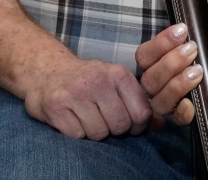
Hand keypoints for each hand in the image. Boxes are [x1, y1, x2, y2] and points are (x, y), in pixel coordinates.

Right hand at [24, 57, 154, 139]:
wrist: (47, 71)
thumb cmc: (88, 82)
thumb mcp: (116, 84)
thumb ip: (139, 103)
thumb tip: (160, 125)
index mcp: (119, 74)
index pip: (142, 113)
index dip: (139, 126)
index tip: (130, 125)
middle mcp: (99, 80)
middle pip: (120, 126)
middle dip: (115, 130)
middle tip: (105, 120)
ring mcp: (76, 93)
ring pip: (99, 133)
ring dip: (95, 133)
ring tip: (88, 118)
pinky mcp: (56, 106)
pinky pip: (78, 136)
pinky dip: (77, 134)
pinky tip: (73, 119)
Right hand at [135, 23, 203, 126]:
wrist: (207, 91)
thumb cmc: (192, 62)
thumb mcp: (183, 49)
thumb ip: (178, 41)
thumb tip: (183, 28)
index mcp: (149, 68)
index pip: (144, 56)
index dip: (161, 43)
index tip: (182, 30)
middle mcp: (151, 88)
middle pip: (150, 80)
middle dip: (172, 62)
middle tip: (192, 49)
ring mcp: (162, 106)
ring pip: (160, 101)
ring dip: (178, 84)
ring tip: (197, 70)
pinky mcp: (178, 119)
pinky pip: (176, 120)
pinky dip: (183, 112)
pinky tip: (189, 103)